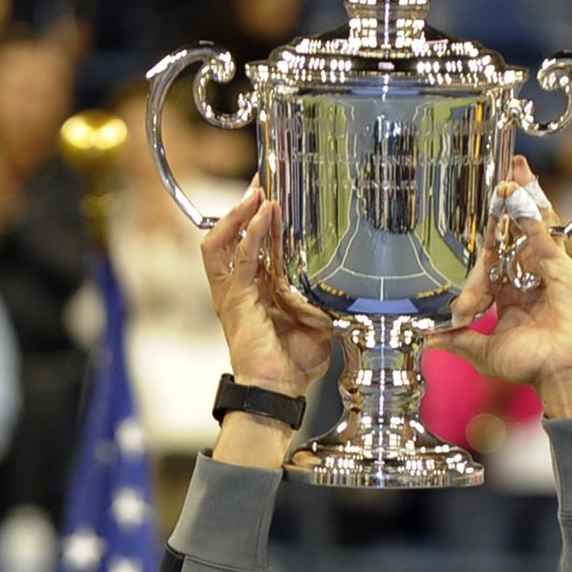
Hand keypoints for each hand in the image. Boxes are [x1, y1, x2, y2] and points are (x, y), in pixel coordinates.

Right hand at [201, 182, 331, 397]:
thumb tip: (349, 287)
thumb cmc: (293, 366)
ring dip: (238, 213)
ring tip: (257, 191)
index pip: (249, 245)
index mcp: (254, 291)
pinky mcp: (236, 300)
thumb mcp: (318, 325)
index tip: (275, 193)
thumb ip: (326, 301)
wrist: (277, 391)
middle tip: (262, 180)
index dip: (258, 219)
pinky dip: (250, 235)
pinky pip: (239, 260)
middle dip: (243, 206)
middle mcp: (238, 288)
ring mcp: (233, 293)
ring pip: (223, 241)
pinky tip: (262, 214)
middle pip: (228, 235)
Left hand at [439, 156, 571, 417]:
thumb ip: (459, 341)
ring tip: (512, 170)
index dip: (482, 244)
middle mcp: (528, 279)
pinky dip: (532, 214)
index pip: (490, 261)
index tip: (473, 225)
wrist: (564, 371)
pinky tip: (521, 191)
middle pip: (513, 235)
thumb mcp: (485, 353)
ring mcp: (546, 270)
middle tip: (496, 179)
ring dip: (522, 198)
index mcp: (510, 296)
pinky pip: (544, 234)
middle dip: (504, 208)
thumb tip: (429, 339)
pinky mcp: (562, 266)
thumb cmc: (532, 365)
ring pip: (531, 227)